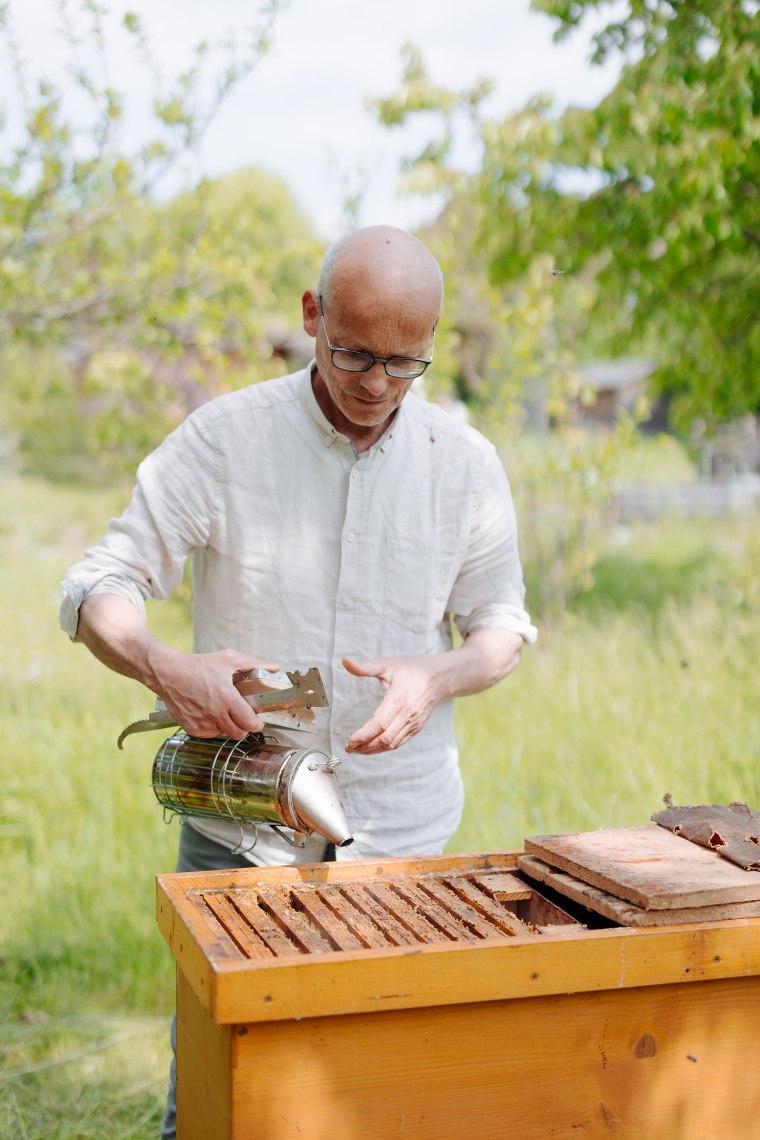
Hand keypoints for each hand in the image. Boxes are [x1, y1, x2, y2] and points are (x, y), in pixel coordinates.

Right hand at [149, 647, 279, 738]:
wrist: (168, 674)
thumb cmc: (198, 666)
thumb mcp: (228, 659)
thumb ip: (253, 664)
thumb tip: (274, 667)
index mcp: (226, 698)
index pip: (249, 723)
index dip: (257, 724)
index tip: (258, 720)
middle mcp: (215, 714)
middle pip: (239, 733)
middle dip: (245, 727)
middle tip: (243, 717)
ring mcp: (202, 723)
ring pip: (225, 734)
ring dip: (229, 726)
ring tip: (225, 711)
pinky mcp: (192, 729)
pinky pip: (210, 733)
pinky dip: (214, 727)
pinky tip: (210, 713)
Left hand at [342, 654, 443, 754]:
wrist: (439, 677)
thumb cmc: (412, 669)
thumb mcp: (387, 664)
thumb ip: (364, 667)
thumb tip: (344, 661)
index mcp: (398, 699)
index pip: (379, 723)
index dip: (364, 735)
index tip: (350, 741)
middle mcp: (407, 714)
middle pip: (384, 738)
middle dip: (364, 746)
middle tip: (348, 748)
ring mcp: (413, 723)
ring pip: (392, 744)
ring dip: (373, 750)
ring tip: (357, 750)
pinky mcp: (417, 727)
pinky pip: (399, 742)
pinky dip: (385, 748)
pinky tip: (374, 748)